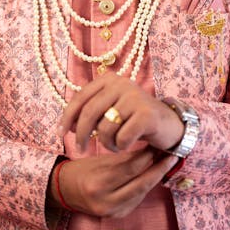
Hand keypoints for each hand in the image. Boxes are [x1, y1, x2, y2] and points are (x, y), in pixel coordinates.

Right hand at [50, 149, 177, 217]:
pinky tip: (153, 175)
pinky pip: (136, 199)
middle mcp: (106, 200)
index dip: (148, 155)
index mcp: (99, 182)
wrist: (64, 191)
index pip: (131, 167)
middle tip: (173, 155)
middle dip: (159, 168)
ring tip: (166, 163)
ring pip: (141, 192)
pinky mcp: (116, 216)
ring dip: (155, 177)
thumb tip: (147, 150)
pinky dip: (145, 186)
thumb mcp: (99, 159)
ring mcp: (112, 211)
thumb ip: (122, 158)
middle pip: (141, 182)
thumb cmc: (81, 170)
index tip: (159, 144)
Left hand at [58, 73, 183, 152]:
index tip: (60, 133)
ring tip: (114, 144)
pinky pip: (121, 138)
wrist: (168, 123)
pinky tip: (126, 145)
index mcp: (109, 79)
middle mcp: (121, 84)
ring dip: (106, 143)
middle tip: (81, 149)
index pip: (80, 97)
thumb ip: (91, 111)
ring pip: (104, 128)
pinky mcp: (146, 114)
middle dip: (81, 134)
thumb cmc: (134, 118)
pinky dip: (120, 147)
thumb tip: (65, 125)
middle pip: (89, 113)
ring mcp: (134, 97)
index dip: (68, 116)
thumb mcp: (111, 108)